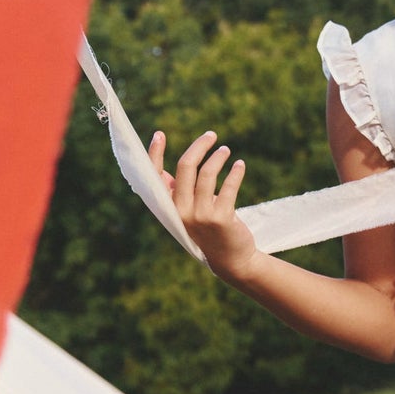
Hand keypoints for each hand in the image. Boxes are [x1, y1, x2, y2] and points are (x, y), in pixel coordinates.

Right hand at [148, 129, 257, 278]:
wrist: (229, 258)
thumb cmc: (207, 228)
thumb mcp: (189, 210)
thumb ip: (182, 190)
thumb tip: (184, 160)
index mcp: (169, 208)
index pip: (155, 177)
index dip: (154, 154)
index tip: (159, 134)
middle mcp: (180, 211)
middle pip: (185, 166)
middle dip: (200, 146)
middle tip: (211, 135)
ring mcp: (200, 216)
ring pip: (207, 173)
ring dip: (218, 157)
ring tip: (226, 151)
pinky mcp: (221, 218)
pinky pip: (228, 186)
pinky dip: (235, 172)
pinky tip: (240, 166)